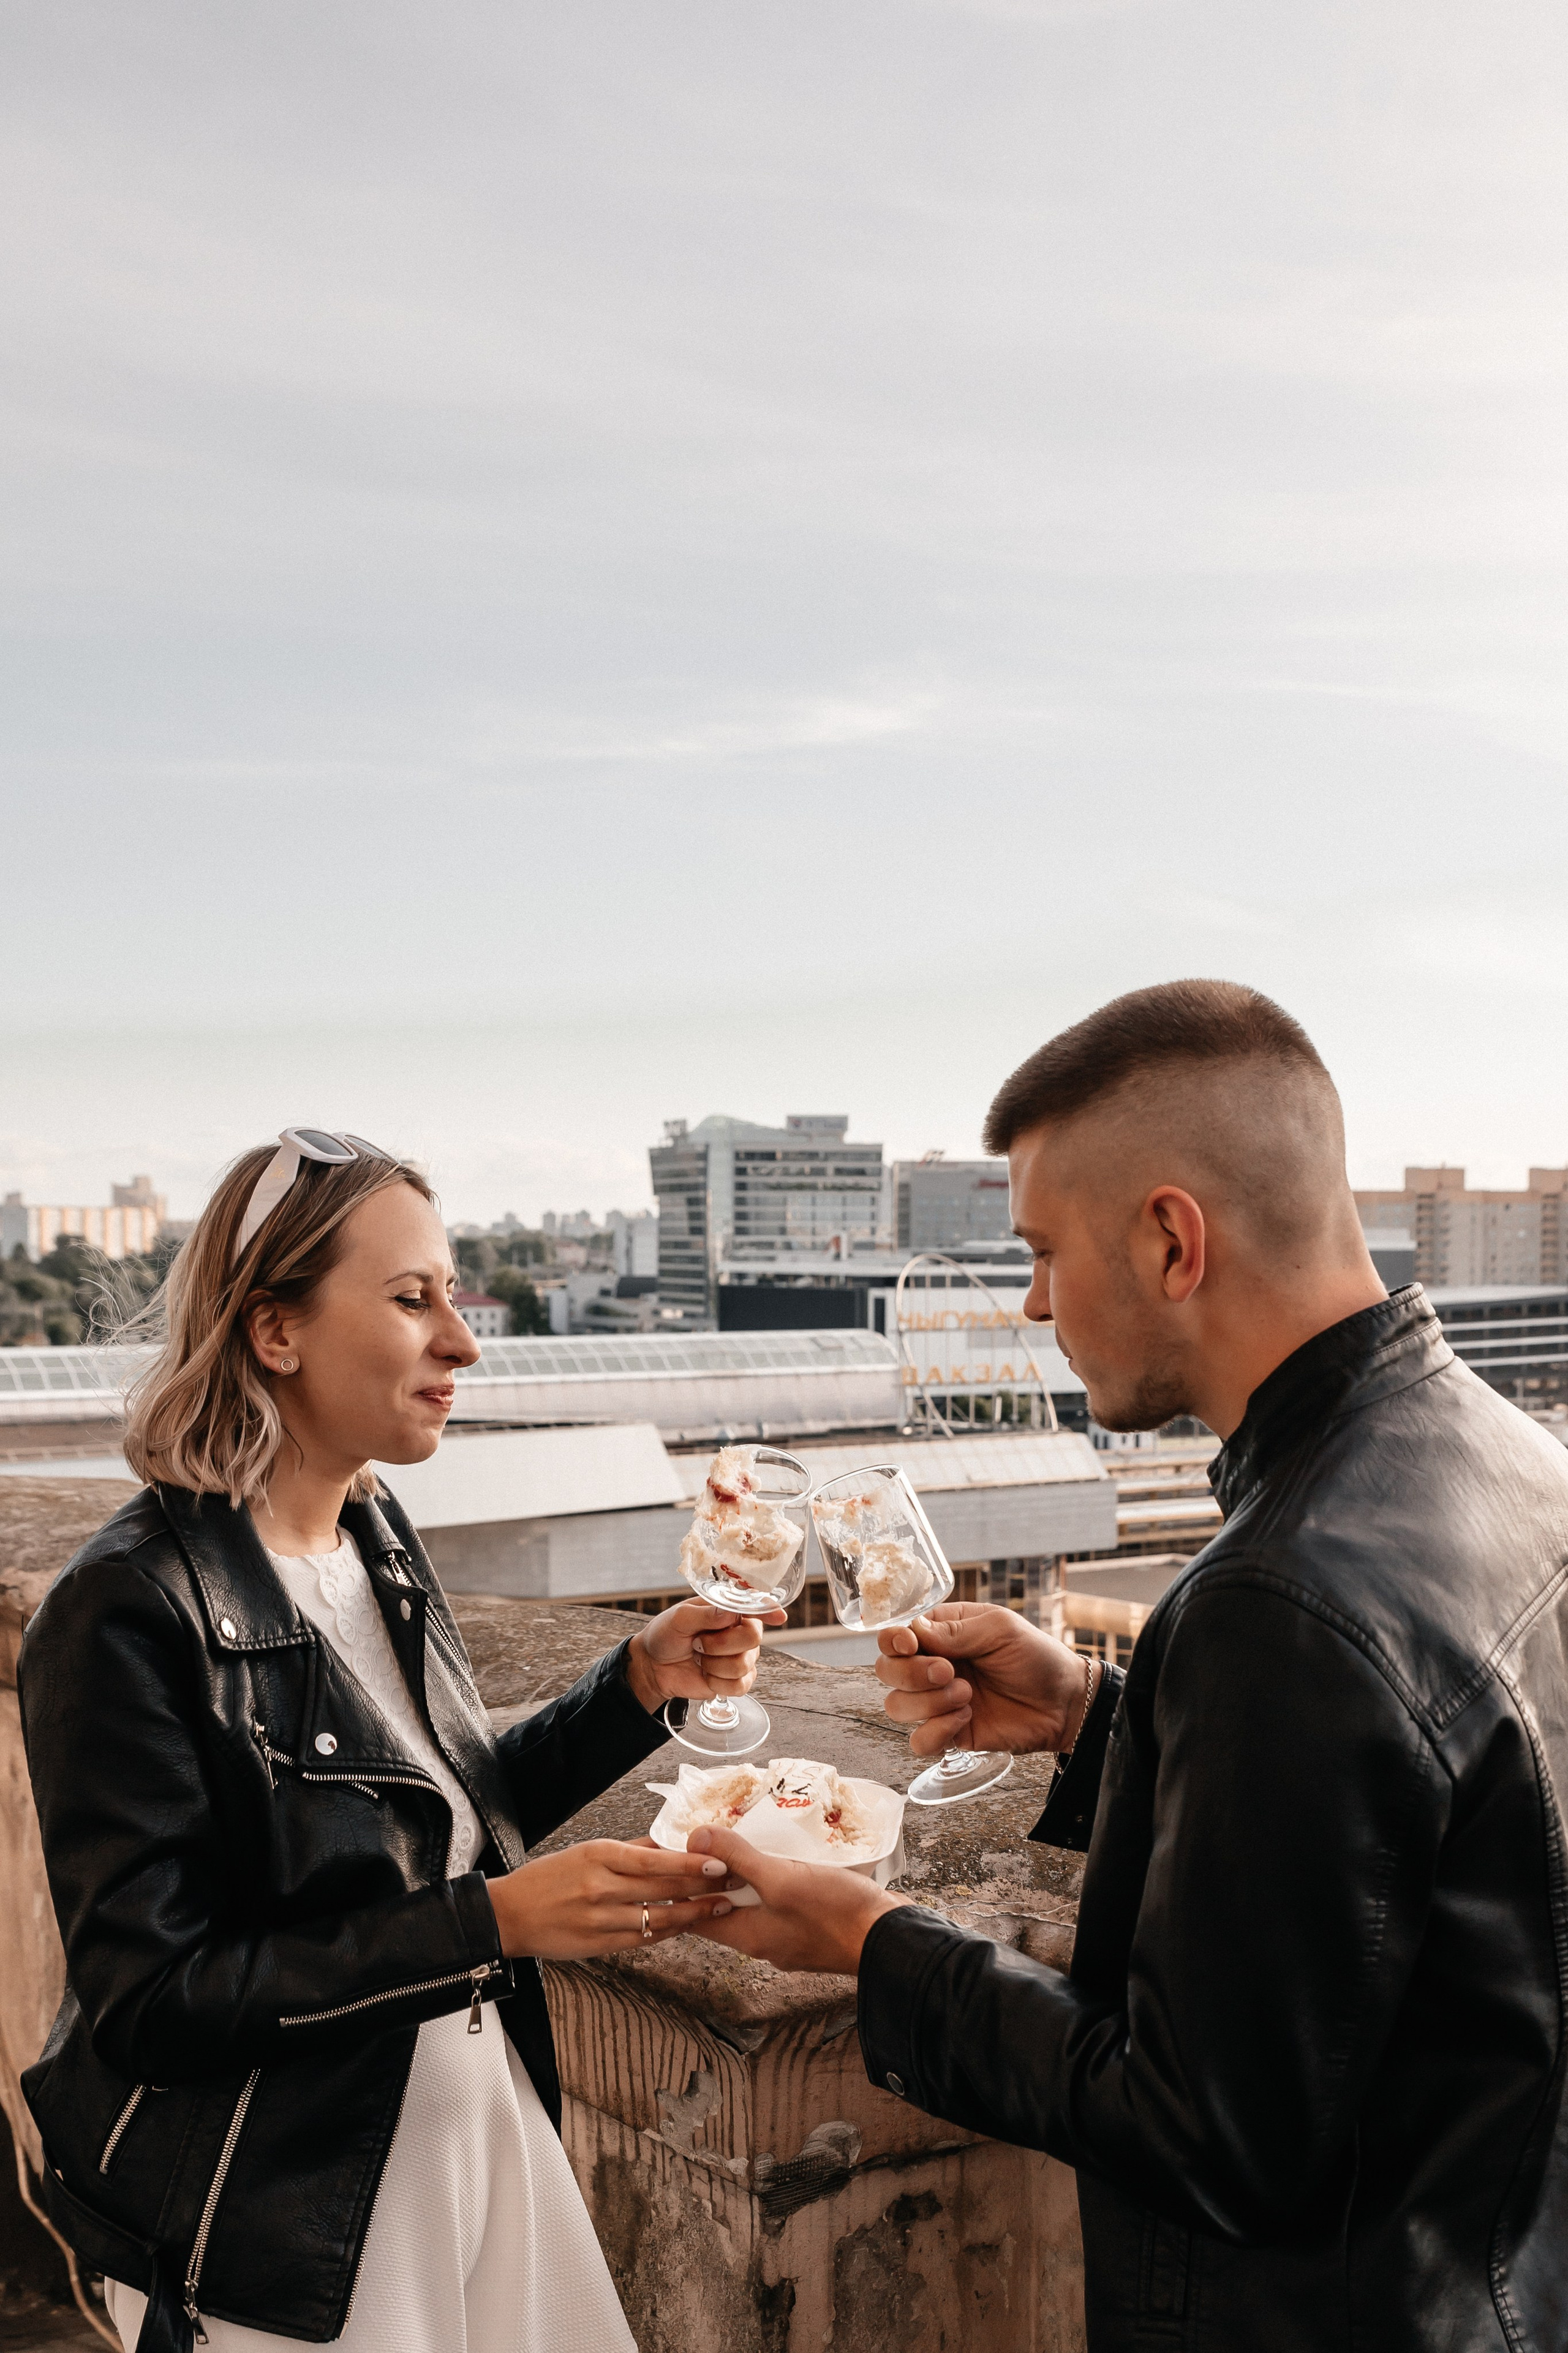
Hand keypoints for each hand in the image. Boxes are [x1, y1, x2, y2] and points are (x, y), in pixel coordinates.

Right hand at [487, 1838, 734, 1959]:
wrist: (511, 1916)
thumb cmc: (548, 1879)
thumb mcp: (586, 1851)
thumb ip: (629, 1850)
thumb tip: (667, 1842)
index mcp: (599, 1856)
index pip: (655, 1860)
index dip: (691, 1862)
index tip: (720, 1862)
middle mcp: (602, 1887)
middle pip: (663, 1888)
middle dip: (703, 1886)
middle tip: (734, 1882)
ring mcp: (601, 1919)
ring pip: (659, 1918)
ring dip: (693, 1914)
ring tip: (720, 1907)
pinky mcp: (600, 1945)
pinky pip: (643, 1939)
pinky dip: (668, 1932)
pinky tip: (687, 1926)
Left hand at [624, 1596, 787, 1713]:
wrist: (654, 1666)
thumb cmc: (666, 1634)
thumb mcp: (679, 1618)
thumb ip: (705, 1614)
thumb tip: (731, 1613)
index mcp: (729, 1609)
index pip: (756, 1606)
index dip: (769, 1610)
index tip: (779, 1616)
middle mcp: (740, 1631)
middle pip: (754, 1637)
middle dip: (721, 1644)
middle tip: (699, 1643)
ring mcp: (742, 1656)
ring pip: (744, 1664)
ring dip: (714, 1664)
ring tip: (699, 1657)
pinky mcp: (737, 1680)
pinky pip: (741, 1685)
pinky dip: (718, 1683)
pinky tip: (706, 1674)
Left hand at [683, 1827, 901, 1974]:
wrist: (892, 1940)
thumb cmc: (836, 1914)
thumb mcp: (781, 1879)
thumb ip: (739, 1859)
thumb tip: (694, 1838)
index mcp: (749, 1936)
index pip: (697, 1914)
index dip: (683, 1885)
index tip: (677, 1851)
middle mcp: (765, 1939)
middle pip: (726, 1905)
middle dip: (717, 1871)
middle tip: (712, 1832)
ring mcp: (791, 1934)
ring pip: (757, 1901)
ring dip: (749, 1871)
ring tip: (747, 1835)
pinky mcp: (814, 1925)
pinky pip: (784, 1899)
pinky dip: (778, 1877)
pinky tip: (788, 1853)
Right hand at [877, 1602, 1089, 1756]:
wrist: (1065, 1702)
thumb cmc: (1036, 1656)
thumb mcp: (999, 1629)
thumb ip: (954, 1631)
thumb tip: (912, 1631)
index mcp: (941, 1634)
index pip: (895, 1637)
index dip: (894, 1642)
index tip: (912, 1646)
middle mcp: (932, 1667)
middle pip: (886, 1672)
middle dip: (911, 1674)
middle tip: (949, 1672)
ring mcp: (939, 1702)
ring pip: (896, 1706)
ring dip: (928, 1702)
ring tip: (967, 1695)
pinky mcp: (950, 1734)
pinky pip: (918, 1741)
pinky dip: (935, 1731)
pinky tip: (964, 1719)